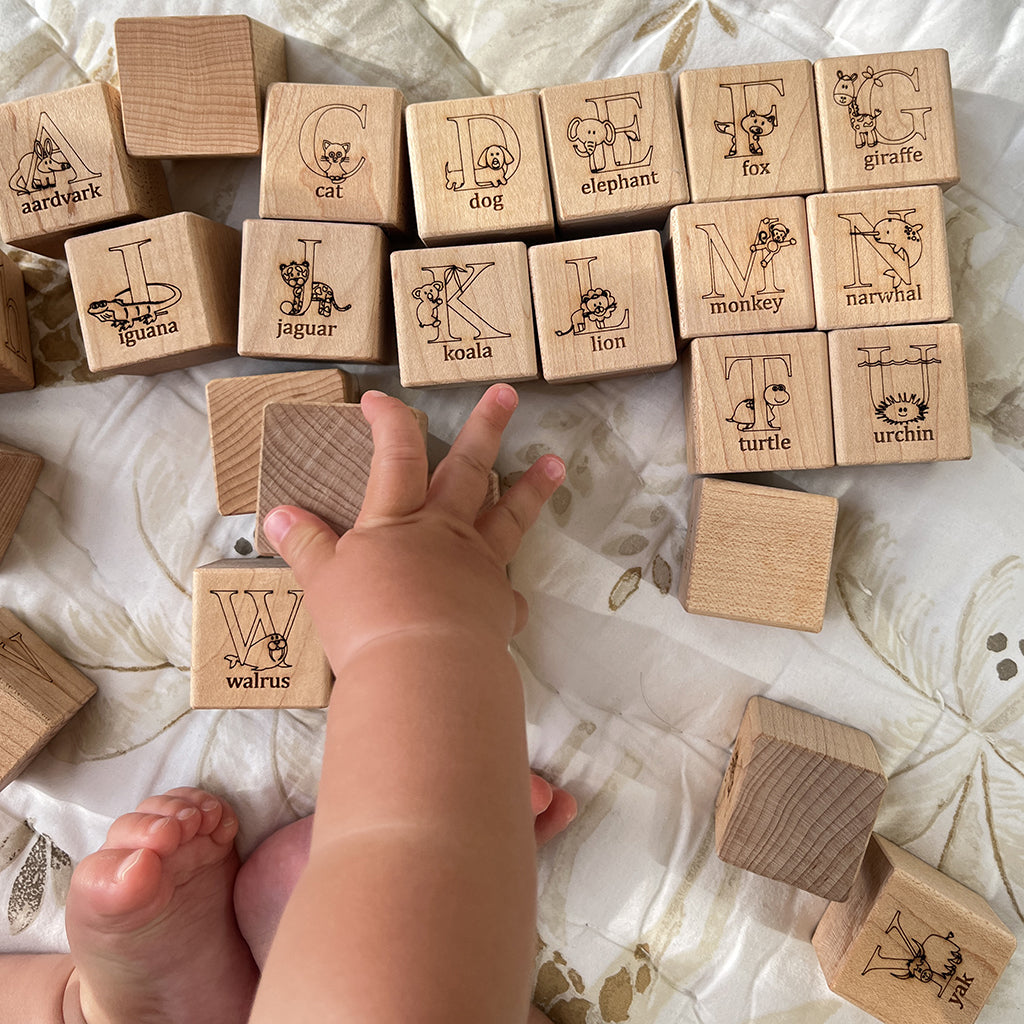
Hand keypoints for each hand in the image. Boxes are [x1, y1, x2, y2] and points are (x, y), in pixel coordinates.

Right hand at [261, 384, 564, 675]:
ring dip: (531, 489)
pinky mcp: (497, 608)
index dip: (389, 422)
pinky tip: (512, 600)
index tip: (379, 399)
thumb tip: (275, 514)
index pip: (395, 455)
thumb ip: (304, 544)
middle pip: (468, 469)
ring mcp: (478, 567)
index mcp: (398, 522)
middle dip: (487, 427)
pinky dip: (509, 597)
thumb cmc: (366, 620)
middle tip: (508, 393)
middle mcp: (445, 534)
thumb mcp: (321, 581)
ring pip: (508, 518)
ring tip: (555, 463)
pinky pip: (509, 598)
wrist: (423, 671)